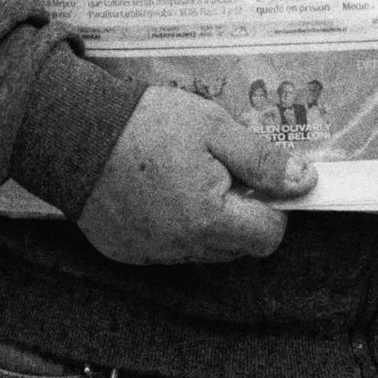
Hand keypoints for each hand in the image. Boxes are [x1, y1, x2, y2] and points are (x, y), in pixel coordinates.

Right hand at [76, 86, 315, 264]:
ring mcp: (151, 254)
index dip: (272, 206)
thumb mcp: (214, 127)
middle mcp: (182, 249)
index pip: (268, 236)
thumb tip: (304, 181)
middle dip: (240, 212)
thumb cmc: (146, 124)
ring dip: (207, 221)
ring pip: (203, 249)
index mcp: (209, 220)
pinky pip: (167, 248)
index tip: (256, 177)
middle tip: (219, 169)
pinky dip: (172, 225)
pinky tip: (157, 190)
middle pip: (237, 246)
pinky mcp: (127, 252)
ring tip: (184, 175)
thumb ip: (261, 159)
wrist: (73, 132)